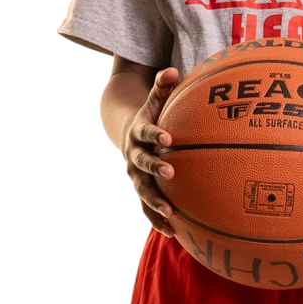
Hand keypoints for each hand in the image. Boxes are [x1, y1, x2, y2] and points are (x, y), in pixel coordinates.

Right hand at [123, 66, 179, 230]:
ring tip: (170, 212)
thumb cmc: (153, 114)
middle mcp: (133, 155)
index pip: (145, 132)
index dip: (155, 135)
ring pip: (142, 190)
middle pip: (142, 164)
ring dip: (154, 202)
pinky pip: (146, 208)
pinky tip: (173, 232)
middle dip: (155, 169)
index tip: (169, 139)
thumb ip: (164, 85)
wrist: (129, 134)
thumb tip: (174, 71)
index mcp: (138, 132)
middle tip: (171, 174)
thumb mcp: (156, 98)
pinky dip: (157, 220)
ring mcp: (135, 175)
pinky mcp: (141, 190)